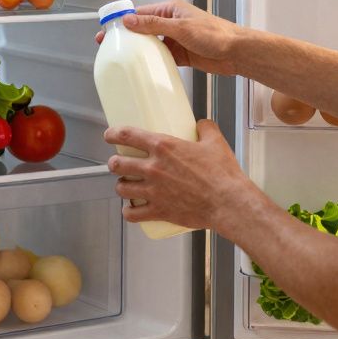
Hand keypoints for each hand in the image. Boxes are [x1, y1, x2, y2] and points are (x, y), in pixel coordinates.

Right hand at [95, 0, 242, 76]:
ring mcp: (177, 39)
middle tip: (110, 47)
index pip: (141, 13)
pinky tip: (144, 69)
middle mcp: (173, 22)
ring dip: (141, 51)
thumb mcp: (180, 27)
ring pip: (152, 45)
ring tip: (124, 60)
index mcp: (172, 9)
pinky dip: (153, 62)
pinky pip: (163, 57)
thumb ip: (154, 24)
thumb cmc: (216, 34)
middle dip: (128, 37)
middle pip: (144, 29)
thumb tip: (130, 20)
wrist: (236, 53)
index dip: (123, 21)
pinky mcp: (182, 54)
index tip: (108, 30)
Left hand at [104, 120, 258, 231]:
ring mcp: (153, 191)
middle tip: (118, 164)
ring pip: (121, 188)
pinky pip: (132, 214)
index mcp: (163, 147)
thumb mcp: (215, 142)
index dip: (113, 134)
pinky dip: (128, 212)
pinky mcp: (158, 211)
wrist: (228, 203)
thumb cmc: (222, 174)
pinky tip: (130, 209)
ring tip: (126, 185)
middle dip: (114, 163)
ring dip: (121, 186)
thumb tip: (201, 124)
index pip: (128, 135)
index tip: (109, 135)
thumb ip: (205, 128)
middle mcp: (153, 168)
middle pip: (117, 164)